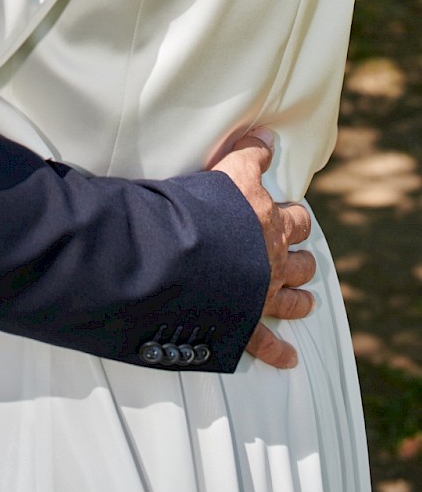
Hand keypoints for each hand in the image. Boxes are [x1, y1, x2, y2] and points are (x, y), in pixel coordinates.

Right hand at [211, 128, 314, 369]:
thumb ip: (249, 153)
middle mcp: (273, 261)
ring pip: (294, 299)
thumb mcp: (228, 171)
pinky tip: (289, 359)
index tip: (290, 214)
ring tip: (306, 300)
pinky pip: (265, 343)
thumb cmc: (203, 210)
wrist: (185, 255)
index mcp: (269, 224)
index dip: (295, 216)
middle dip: (302, 257)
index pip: (296, 218)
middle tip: (299, 255)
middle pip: (302, 260)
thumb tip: (268, 133)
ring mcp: (261, 294)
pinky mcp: (244, 322)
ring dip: (300, 299)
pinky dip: (278, 353)